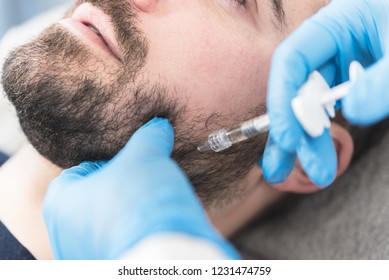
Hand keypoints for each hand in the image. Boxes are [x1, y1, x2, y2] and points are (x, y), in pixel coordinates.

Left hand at [43, 118, 237, 259]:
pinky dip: (140, 230)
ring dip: (134, 209)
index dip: (113, 160)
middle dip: (125, 185)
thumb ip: (148, 137)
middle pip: (99, 195)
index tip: (135, 162)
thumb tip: (159, 126)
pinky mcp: (111, 265)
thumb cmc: (141, 203)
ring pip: (113, 220)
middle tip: (147, 180)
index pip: (84, 168)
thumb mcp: (145, 157)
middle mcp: (66, 234)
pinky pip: (125, 239)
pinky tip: (157, 223)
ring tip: (155, 202)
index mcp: (60, 202)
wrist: (164, 256)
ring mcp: (87, 254)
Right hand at [262, 0, 388, 185]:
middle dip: (291, 133)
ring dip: (307, 141)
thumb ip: (383, 79)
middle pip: (297, 90)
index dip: (283, 100)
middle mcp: (330, 47)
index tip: (288, 138)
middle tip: (280, 171)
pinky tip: (317, 154)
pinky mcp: (352, 83)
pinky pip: (330, 110)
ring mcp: (340, 66)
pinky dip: (323, 134)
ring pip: (312, 105)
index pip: (291, 60)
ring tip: (308, 173)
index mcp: (336, 24)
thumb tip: (354, 112)